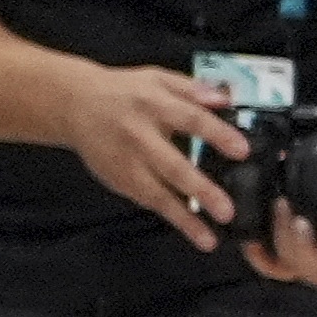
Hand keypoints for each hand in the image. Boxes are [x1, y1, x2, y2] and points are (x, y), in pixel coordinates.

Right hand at [59, 60, 246, 250]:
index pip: (191, 120)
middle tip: (226, 211)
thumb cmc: (126, 92)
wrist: (74, 104)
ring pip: (156, 194)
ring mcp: (126, 162)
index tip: (242, 151)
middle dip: (200, 190)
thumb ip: (193, 89)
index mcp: (153, 105)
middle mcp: (139, 136)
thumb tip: (225, 100)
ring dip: (184, 218)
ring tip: (208, 238)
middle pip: (172, 165)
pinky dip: (170, 216)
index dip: (217, 135)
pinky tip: (192, 230)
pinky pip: (147, 201)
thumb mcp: (158, 78)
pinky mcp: (118, 180)